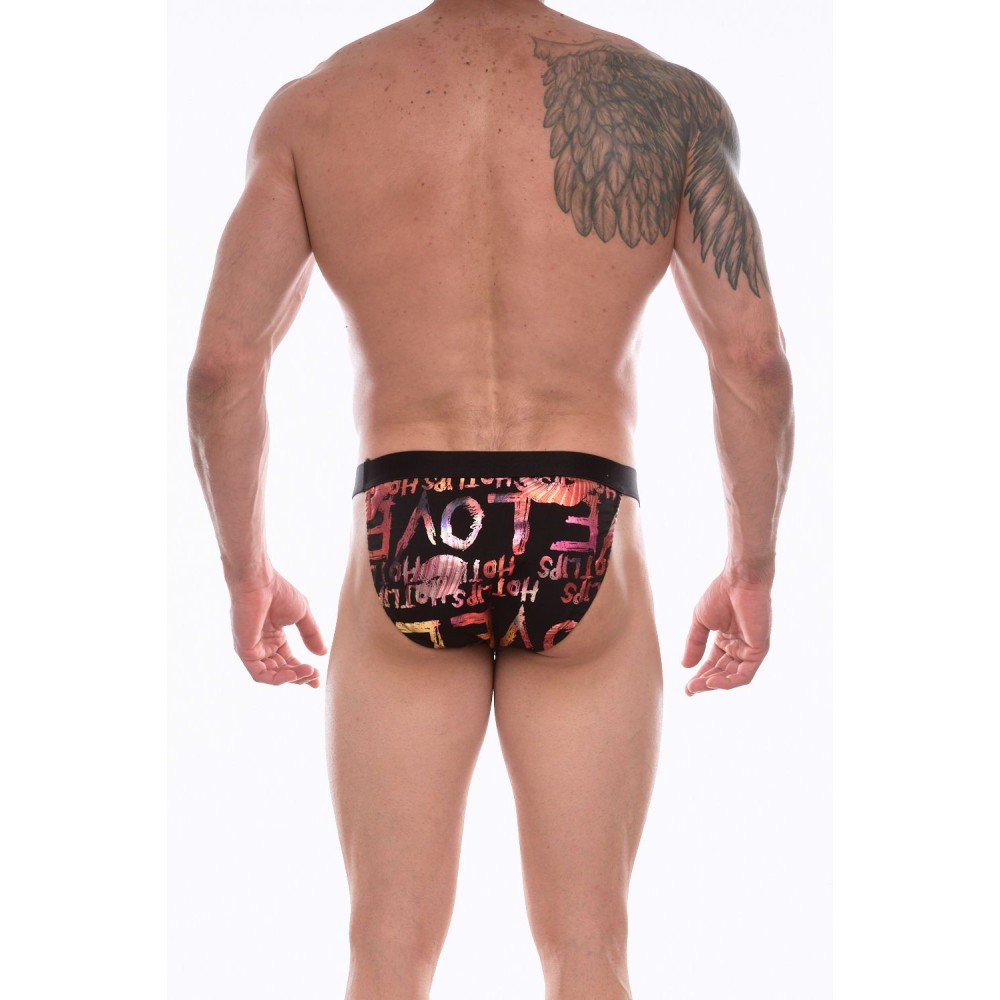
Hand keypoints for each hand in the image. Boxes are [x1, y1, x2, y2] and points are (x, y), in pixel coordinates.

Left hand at [229, 572, 326, 687]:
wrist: (259, 582)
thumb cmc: (278, 592)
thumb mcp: (302, 615)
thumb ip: (311, 634)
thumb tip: (323, 653)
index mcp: (274, 638)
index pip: (288, 661)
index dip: (303, 671)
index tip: (318, 677)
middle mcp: (262, 646)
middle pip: (282, 670)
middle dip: (300, 676)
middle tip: (315, 675)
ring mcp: (252, 649)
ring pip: (272, 675)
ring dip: (291, 678)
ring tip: (308, 672)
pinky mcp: (244, 651)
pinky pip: (260, 674)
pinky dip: (277, 678)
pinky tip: (292, 673)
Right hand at [681, 572, 771, 695]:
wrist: (738, 580)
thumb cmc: (720, 594)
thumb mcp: (701, 621)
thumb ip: (694, 643)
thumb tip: (685, 666)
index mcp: (726, 639)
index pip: (713, 663)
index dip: (699, 676)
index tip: (686, 688)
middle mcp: (739, 646)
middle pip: (722, 672)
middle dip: (705, 682)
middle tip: (689, 689)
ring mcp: (750, 649)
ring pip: (733, 677)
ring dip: (715, 684)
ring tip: (697, 686)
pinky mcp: (759, 650)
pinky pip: (744, 674)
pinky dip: (729, 682)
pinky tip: (712, 681)